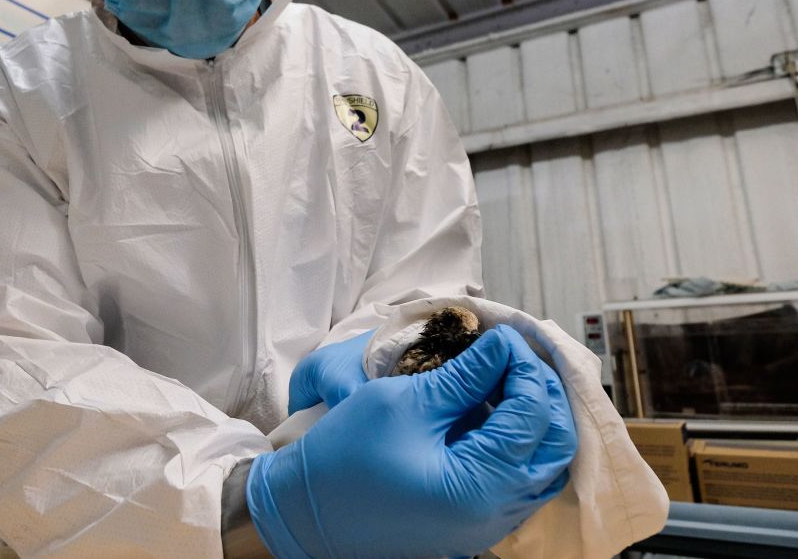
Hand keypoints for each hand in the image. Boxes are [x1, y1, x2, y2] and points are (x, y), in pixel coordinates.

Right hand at [247, 325, 575, 557]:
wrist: (305, 512)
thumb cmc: (343, 458)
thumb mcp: (403, 403)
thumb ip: (463, 376)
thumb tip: (502, 347)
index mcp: (479, 486)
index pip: (531, 414)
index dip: (524, 366)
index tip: (502, 336)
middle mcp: (495, 513)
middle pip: (555, 445)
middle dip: (542, 392)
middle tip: (516, 355)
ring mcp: (487, 524)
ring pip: (543, 465)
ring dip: (535, 418)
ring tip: (509, 379)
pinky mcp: (474, 523)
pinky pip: (519, 480)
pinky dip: (517, 442)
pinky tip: (494, 413)